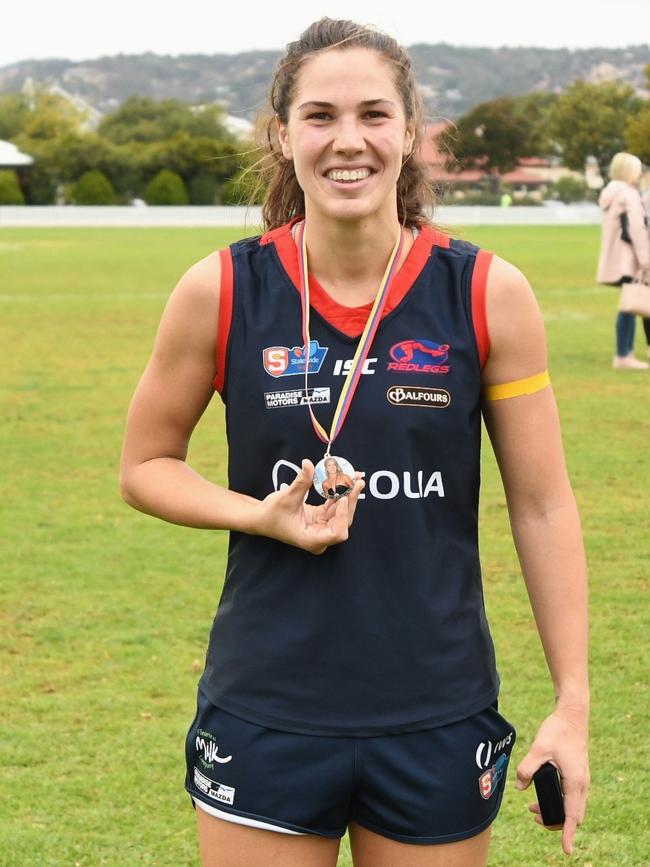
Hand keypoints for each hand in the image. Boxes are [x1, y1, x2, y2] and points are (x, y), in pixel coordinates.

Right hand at [253, 458, 364, 553]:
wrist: (262, 518)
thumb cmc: (272, 514)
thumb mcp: (286, 498)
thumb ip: (301, 482)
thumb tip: (308, 463)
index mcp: (312, 539)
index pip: (337, 533)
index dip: (342, 516)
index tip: (342, 497)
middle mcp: (320, 536)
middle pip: (343, 521)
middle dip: (350, 500)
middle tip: (357, 481)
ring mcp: (322, 527)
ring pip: (341, 512)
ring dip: (348, 494)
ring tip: (355, 477)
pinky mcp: (321, 518)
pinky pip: (334, 506)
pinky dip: (339, 494)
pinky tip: (345, 481)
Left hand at [516, 706, 589, 854]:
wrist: (572, 716)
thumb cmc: (558, 731)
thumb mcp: (539, 749)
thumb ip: (527, 768)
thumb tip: (520, 787)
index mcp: (575, 781)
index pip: (572, 815)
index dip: (568, 833)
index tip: (566, 849)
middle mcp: (582, 784)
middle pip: (573, 815)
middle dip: (555, 822)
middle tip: (534, 817)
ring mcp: (582, 780)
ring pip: (572, 806)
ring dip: (556, 811)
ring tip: (533, 809)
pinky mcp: (578, 774)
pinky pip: (572, 797)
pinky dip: (560, 801)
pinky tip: (543, 795)